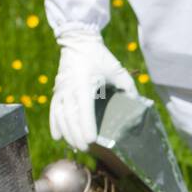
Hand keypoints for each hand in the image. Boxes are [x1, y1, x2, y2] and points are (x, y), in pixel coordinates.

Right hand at [50, 27, 138, 152]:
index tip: (91, 140)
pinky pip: (53, 110)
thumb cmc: (100, 57)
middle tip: (86, 149)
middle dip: (77, 135)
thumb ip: (129, 88)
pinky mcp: (56, 90)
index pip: (84, 109)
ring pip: (60, 116)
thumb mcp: (118, 71)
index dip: (87, 125)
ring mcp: (60, 90)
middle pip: (71, 117)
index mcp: (84, 84)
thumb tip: (138, 106)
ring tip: (75, 146)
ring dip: (67, 133)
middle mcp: (69, 88)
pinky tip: (57, 137)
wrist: (78, 42)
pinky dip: (54, 124)